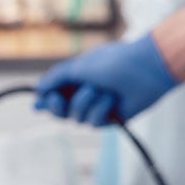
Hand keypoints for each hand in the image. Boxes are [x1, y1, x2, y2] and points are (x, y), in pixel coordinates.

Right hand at [34, 35, 176, 125]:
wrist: (147, 69)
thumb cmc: (114, 62)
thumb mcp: (80, 66)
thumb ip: (57, 77)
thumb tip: (38, 89)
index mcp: (77, 78)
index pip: (54, 94)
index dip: (45, 101)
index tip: (39, 104)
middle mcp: (86, 93)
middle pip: (60, 112)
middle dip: (58, 107)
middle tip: (60, 100)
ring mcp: (99, 107)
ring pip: (76, 118)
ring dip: (86, 102)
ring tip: (102, 89)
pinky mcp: (112, 119)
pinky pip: (94, 122)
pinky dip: (101, 109)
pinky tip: (113, 99)